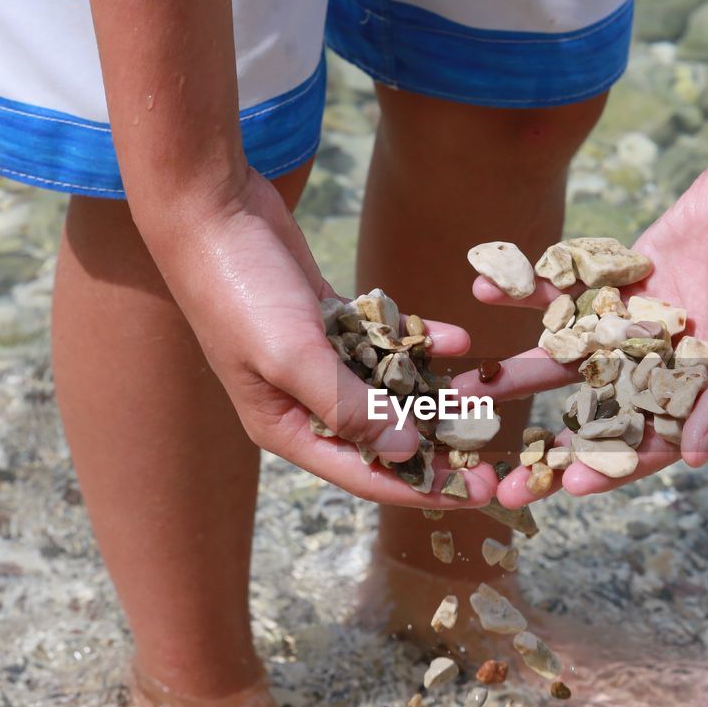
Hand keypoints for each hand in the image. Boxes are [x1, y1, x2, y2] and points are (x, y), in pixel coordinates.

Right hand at [155, 168, 496, 507]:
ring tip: (489, 402)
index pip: (364, 474)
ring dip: (436, 394)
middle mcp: (304, 401)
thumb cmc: (239, 290)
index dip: (423, 489)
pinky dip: (418, 342)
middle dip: (439, 447)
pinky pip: (387, 342)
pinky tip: (458, 341)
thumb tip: (403, 452)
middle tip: (495, 455)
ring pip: (390, 389)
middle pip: (382, 437)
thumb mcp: (292, 357)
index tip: (477, 496)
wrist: (212, 209)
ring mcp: (318, 359)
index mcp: (285, 426)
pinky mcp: (330, 320)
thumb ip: (348, 407)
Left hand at [453, 160, 707, 507]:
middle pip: (586, 418)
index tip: (565, 487)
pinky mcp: (602, 286)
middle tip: (495, 480)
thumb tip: (697, 459)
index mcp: (685, 400)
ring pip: (557, 362)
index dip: (604, 469)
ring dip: (511, 377)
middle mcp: (645, 373)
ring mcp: (619, 331)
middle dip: (542, 448)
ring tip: (462, 395)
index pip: (640, 446)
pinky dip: (520, 293)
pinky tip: (481, 291)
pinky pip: (555, 295)